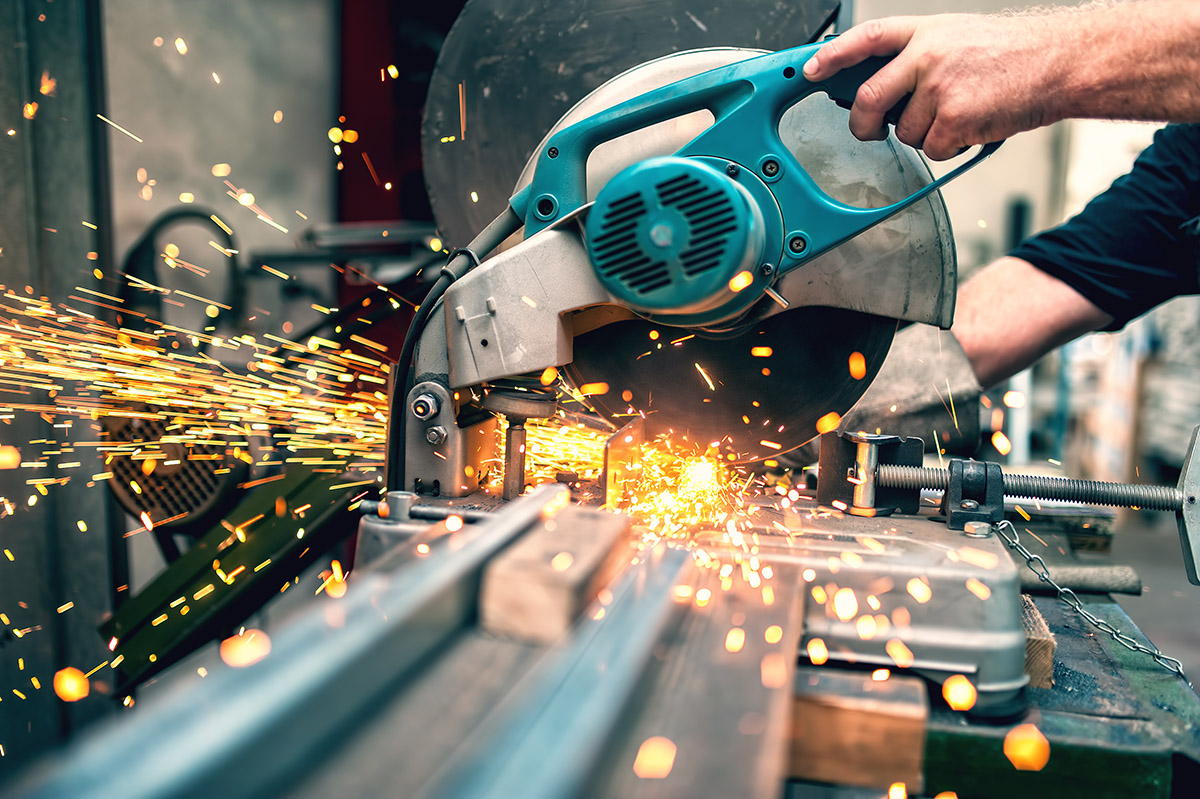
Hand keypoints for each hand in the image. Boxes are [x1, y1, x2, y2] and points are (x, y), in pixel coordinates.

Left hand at [803, 14, 1064, 159]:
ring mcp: (939, 88)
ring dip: (926, 134)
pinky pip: (933, 149)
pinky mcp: (955, 118)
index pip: (865, 40)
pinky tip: (972, 126)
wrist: (1061, 61)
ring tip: (959, 113)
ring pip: (905, 132)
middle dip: (863, 123)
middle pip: (868, 98)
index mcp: (924, 32)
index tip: (810, 70)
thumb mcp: (955, 38)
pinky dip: (950, 147)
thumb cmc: (1011, 54)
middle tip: (869, 130)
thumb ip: (915, 58)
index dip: (833, 56)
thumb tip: (878, 90)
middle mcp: (926, 56)